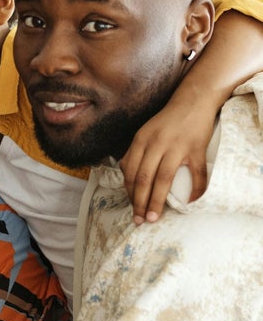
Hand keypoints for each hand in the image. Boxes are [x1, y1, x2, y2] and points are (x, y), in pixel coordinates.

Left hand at [120, 100, 212, 223]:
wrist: (193, 101)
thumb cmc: (167, 121)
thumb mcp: (144, 132)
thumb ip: (135, 151)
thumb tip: (124, 174)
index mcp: (141, 140)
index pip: (130, 171)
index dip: (129, 192)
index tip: (131, 208)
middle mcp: (156, 144)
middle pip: (143, 178)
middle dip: (139, 202)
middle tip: (139, 219)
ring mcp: (177, 146)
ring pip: (163, 179)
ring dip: (157, 201)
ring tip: (154, 216)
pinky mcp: (197, 148)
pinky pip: (197, 174)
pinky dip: (195, 190)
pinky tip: (189, 203)